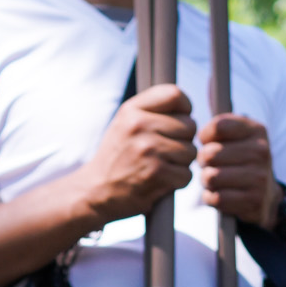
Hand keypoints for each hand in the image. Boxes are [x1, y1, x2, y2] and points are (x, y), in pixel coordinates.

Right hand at [77, 85, 195, 227]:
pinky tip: (161, 181)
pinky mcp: (155, 173)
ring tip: (161, 166)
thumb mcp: (125, 124)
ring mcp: (148, 149)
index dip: (185, 109)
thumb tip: (187, 109)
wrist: (94, 192)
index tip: (178, 122)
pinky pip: (186, 174)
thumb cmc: (117, 157)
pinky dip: (178, 181)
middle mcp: (139, 125)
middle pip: (189, 125)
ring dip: (181, 163)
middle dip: (183, 141)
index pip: (175, 94)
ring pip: (191, 151)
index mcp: (132, 110)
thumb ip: (152, 111)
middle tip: (164, 152)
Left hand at [197, 111, 277, 227]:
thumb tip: (201, 138)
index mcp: (257, 130)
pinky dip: (210, 197)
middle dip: (203, 161)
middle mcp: (261, 152)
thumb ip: (216, 128)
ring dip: (206, 181)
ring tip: (215, 179)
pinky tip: (219, 193)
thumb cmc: (240, 160)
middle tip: (211, 165)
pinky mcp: (254, 200)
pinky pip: (216, 198)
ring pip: (210, 177)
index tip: (209, 143)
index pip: (218, 126)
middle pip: (210, 154)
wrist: (265, 194)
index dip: (205, 136)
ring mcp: (259, 177)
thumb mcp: (236, 136)